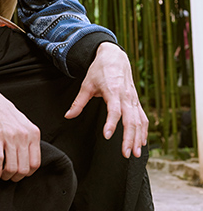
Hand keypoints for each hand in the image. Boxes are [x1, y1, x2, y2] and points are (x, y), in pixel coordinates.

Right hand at [0, 84, 40, 181]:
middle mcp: (23, 135)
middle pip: (24, 168)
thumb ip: (29, 140)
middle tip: (10, 177)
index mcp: (33, 133)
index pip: (35, 163)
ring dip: (6, 176)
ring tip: (2, 176)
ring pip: (12, 167)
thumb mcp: (23, 124)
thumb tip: (29, 159)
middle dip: (16, 177)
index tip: (21, 174)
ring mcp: (10, 136)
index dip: (28, 173)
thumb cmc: (5, 113)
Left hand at [65, 42, 148, 158]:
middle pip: (131, 119)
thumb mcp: (86, 84)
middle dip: (130, 138)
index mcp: (113, 90)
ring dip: (138, 138)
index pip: (115, 110)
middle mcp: (126, 96)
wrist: (114, 57)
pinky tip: (141, 142)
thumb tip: (67, 116)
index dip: (111, 123)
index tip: (107, 136)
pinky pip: (143, 118)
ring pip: (139, 121)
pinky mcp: (136, 101)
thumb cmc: (100, 70)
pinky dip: (144, 131)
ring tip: (135, 153)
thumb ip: (78, 102)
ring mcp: (133, 99)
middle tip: (126, 154)